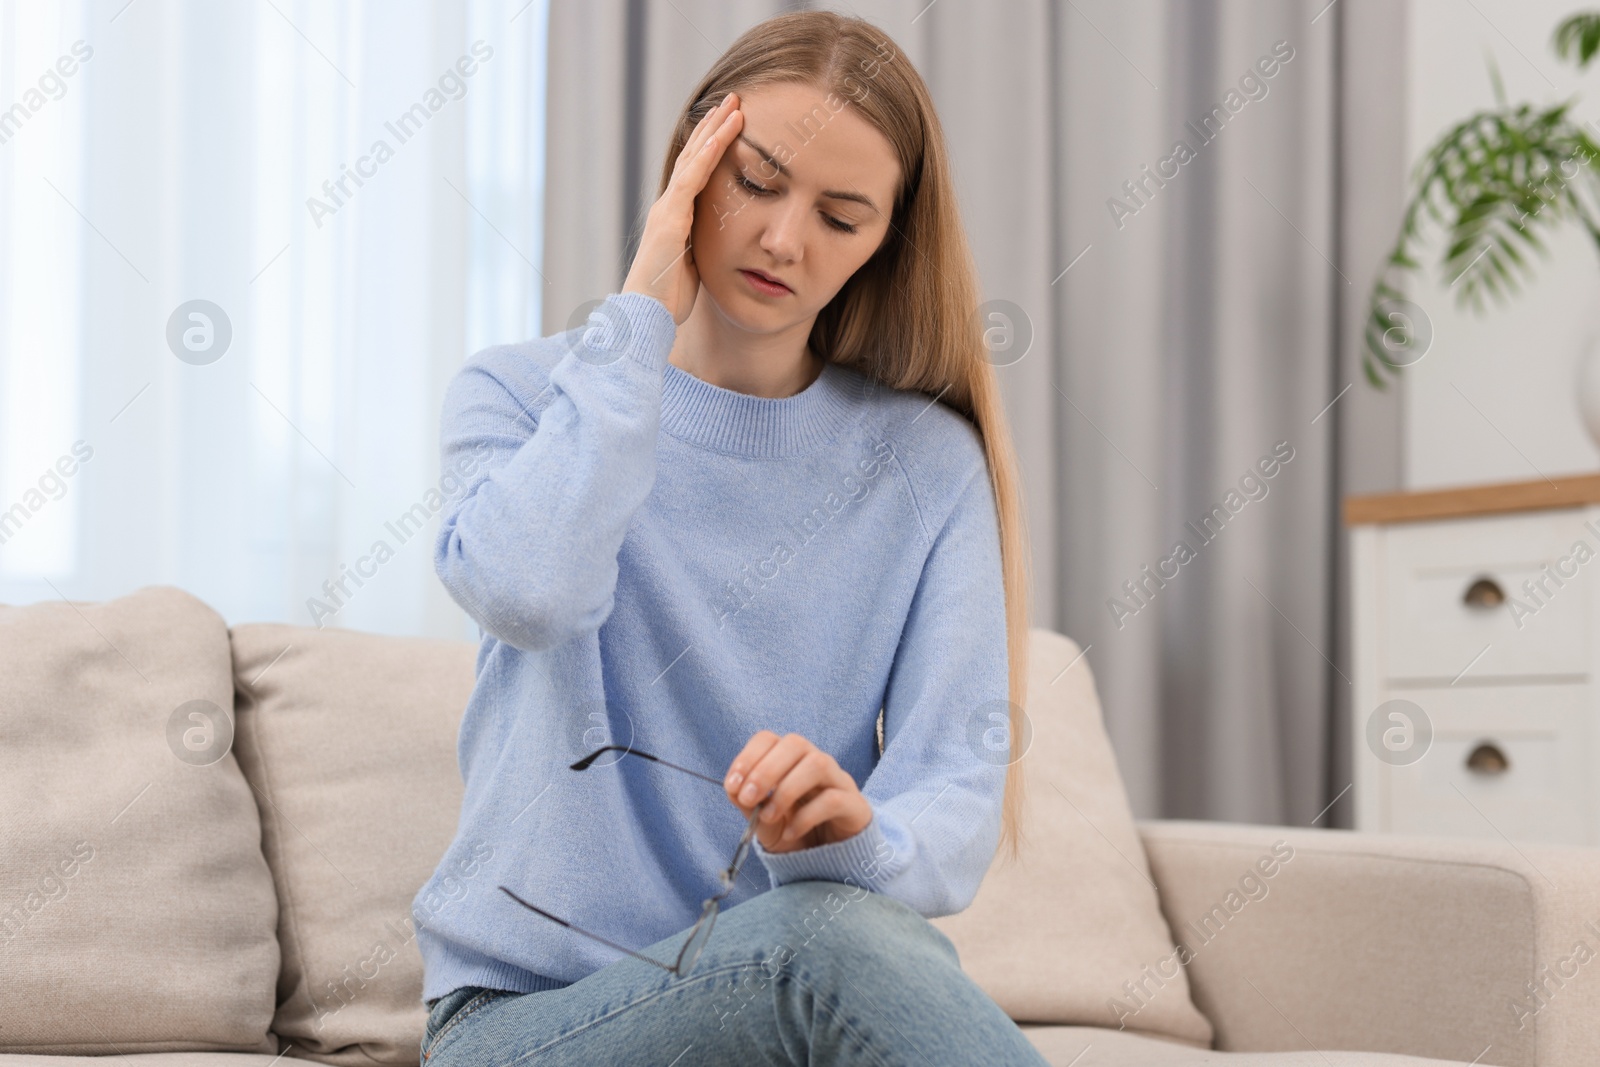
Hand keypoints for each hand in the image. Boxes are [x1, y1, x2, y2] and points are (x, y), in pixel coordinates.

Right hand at [622, 91, 743, 324]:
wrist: (645, 317)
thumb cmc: (666, 300)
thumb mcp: (692, 267)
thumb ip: (701, 248)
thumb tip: (718, 245)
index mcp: (677, 218)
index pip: (698, 173)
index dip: (714, 147)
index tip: (733, 125)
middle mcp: (670, 207)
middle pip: (695, 157)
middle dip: (714, 127)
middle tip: (735, 101)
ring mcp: (668, 210)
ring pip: (694, 159)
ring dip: (715, 130)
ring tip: (735, 105)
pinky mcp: (670, 218)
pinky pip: (692, 178)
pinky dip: (709, 153)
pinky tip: (724, 133)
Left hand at [724, 731, 872, 853]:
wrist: (826, 859)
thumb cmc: (792, 829)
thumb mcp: (762, 820)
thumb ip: (747, 803)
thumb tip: (732, 788)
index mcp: (789, 760)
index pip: (768, 739)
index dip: (748, 757)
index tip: (732, 785)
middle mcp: (815, 761)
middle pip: (795, 743)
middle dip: (766, 770)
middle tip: (748, 798)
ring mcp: (838, 780)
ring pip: (817, 764)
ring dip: (786, 790)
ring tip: (769, 815)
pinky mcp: (854, 804)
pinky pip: (833, 799)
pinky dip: (806, 816)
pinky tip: (789, 832)